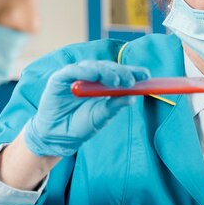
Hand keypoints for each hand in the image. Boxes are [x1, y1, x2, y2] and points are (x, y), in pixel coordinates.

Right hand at [24, 60, 149, 156]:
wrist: (57, 137)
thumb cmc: (80, 126)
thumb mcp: (101, 117)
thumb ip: (114, 106)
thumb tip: (133, 97)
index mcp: (104, 85)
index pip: (121, 74)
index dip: (133, 72)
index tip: (146, 75)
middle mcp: (91, 77)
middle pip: (109, 68)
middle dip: (122, 72)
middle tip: (131, 80)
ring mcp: (76, 76)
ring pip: (94, 66)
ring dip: (106, 71)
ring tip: (115, 81)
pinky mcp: (60, 78)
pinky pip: (73, 70)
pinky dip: (84, 72)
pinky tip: (94, 76)